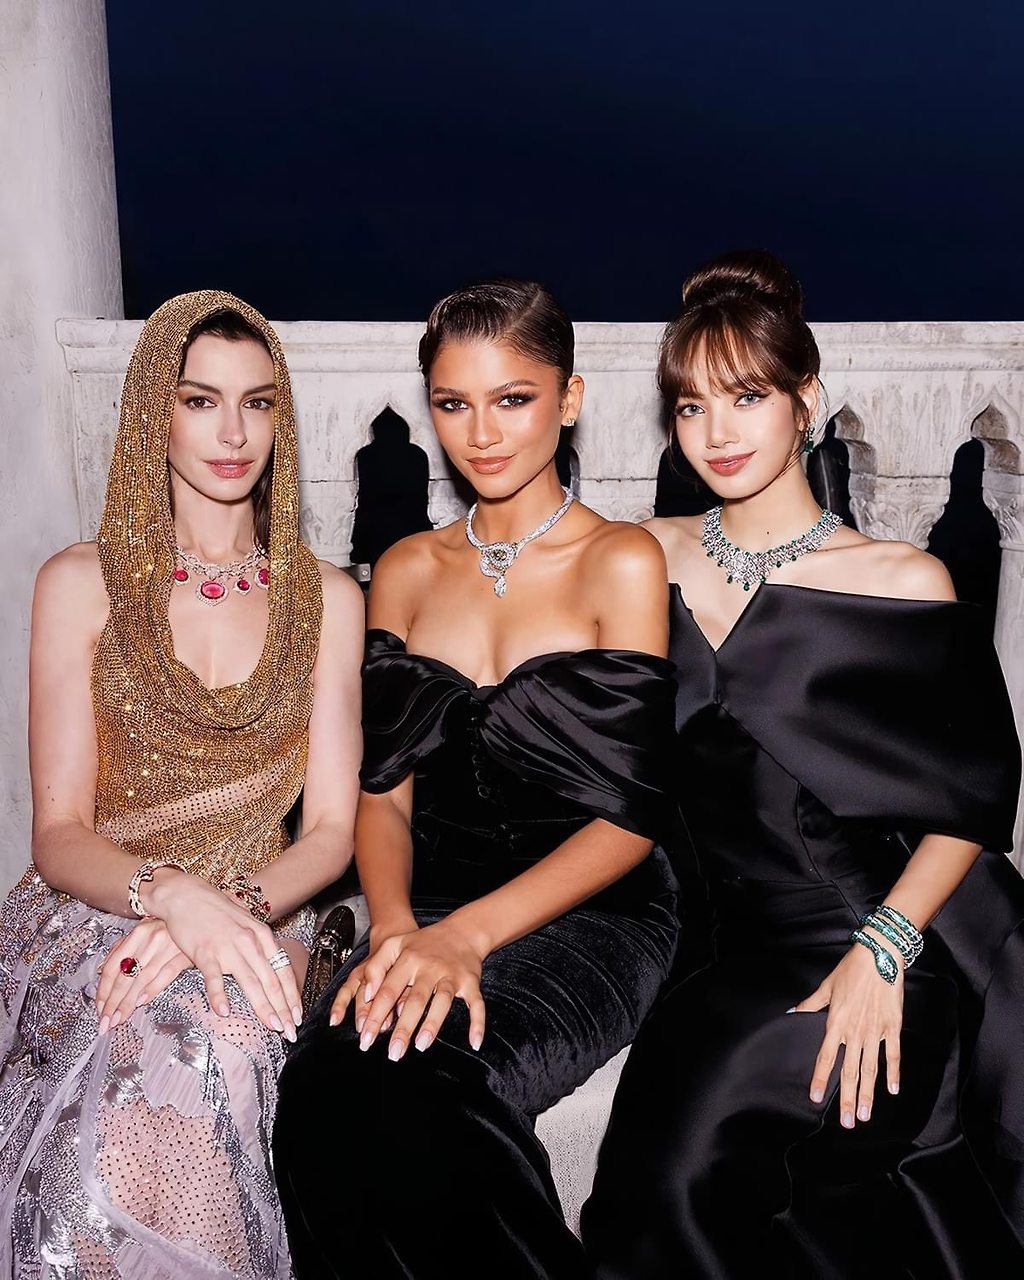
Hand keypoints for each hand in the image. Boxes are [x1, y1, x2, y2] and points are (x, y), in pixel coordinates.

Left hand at [96, 917, 190, 1032]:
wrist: (196, 913)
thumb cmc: (166, 926)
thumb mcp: (141, 932)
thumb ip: (120, 950)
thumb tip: (100, 971)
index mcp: (137, 934)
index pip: (112, 967)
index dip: (103, 991)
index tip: (99, 1008)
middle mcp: (150, 940)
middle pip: (125, 976)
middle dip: (113, 1003)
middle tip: (107, 1021)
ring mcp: (168, 947)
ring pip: (142, 979)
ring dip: (129, 1002)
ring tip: (120, 1017)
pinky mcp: (184, 955)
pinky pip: (165, 975)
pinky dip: (152, 989)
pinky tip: (141, 1002)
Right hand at [145, 871, 302, 1040]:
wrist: (187, 895)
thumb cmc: (216, 911)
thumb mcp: (246, 925)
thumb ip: (259, 947)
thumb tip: (272, 972)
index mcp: (262, 935)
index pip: (283, 970)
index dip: (292, 996)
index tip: (297, 1016)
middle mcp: (249, 942)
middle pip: (271, 981)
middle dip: (283, 1009)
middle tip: (290, 1031)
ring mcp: (228, 947)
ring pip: (250, 982)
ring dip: (263, 1007)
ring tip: (272, 1026)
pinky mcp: (204, 952)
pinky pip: (214, 978)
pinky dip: (220, 996)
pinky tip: (225, 1012)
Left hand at [329, 918, 485, 1057]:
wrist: (461, 931)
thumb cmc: (423, 943)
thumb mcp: (393, 945)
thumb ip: (375, 967)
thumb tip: (368, 995)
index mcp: (408, 959)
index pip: (388, 991)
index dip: (375, 1016)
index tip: (365, 1039)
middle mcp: (430, 967)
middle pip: (415, 1000)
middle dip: (403, 1029)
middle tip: (393, 1053)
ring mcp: (452, 975)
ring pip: (442, 1001)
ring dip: (432, 1024)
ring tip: (420, 1046)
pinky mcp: (471, 981)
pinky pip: (476, 1003)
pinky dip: (477, 1022)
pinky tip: (474, 1041)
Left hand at [793, 941, 902, 1126]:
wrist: (879, 956)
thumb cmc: (851, 970)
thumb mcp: (827, 986)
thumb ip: (810, 1004)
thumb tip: (792, 1013)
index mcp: (836, 1022)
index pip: (826, 1056)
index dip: (820, 1078)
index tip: (816, 1097)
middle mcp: (855, 1031)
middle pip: (850, 1071)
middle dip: (847, 1098)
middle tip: (847, 1122)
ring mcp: (875, 1031)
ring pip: (871, 1068)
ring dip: (868, 1093)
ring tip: (865, 1115)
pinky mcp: (892, 1026)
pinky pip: (893, 1054)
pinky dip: (893, 1073)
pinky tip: (892, 1090)